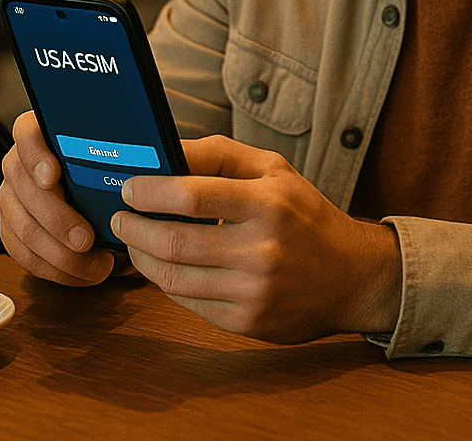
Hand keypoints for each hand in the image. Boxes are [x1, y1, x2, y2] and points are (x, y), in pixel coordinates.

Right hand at [0, 111, 115, 285]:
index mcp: (38, 135)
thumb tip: (144, 168)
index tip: (53, 175)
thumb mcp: (112, 151)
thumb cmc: (105, 166)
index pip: (27, 135)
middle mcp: (17, 164)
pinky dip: (56, 270)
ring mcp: (10, 197)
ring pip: (24, 229)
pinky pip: (24, 255)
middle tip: (87, 239)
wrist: (89, 186)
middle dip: (58, 220)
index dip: (36, 156)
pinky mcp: (10, 229)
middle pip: (26, 190)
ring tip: (98, 265)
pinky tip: (83, 274)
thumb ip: (117, 152)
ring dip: (61, 254)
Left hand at [113, 135, 401, 344]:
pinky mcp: (247, 321)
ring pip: (174, 277)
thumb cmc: (305, 215)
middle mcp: (263, 249)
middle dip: (134, 228)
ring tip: (133, 242)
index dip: (149, 192)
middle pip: (175, 241)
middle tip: (120, 217)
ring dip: (142, 258)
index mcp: (269, 202)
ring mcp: (254, 291)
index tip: (129, 189)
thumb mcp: (273, 170)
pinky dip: (166, 282)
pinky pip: (189, 302)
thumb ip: (218, 154)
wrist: (352, 276)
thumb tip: (163, 151)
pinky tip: (162, 266)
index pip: (192, 195)